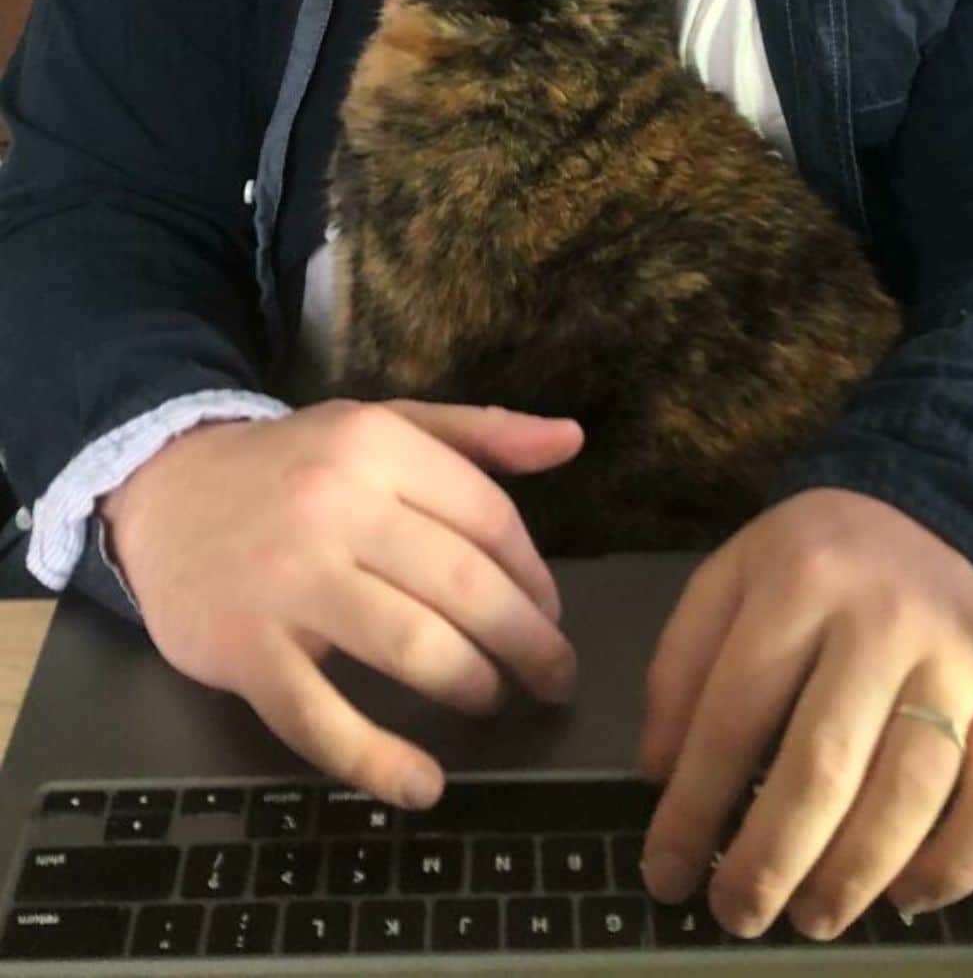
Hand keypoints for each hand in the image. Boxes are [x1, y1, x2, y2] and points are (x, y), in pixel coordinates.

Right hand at [98, 398, 583, 807]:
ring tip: (495, 702)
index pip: (489, 519)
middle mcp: (335, 504)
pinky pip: (321, 719)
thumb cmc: (293, 465)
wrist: (163, 490)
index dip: (535, 577)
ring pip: (412, 647)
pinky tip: (423, 784)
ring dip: (473, 687)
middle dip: (529, 644)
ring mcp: (287, 580)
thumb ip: (479, 434)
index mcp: (377, 444)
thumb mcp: (381, 425)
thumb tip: (572, 439)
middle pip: (466, 587)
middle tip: (554, 680)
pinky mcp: (245, 649)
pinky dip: (379, 762)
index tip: (551, 616)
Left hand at [635, 487, 972, 940]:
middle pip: (825, 763)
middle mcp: (886, 620)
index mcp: (800, 581)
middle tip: (736, 915)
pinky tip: (906, 897)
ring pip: (910, 792)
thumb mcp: (731, 576)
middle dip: (771, 859)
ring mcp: (960, 662)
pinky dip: (956, 866)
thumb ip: (683, 663)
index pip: (735, 711)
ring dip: (854, 876)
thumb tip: (660, 776)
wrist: (936, 515)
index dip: (694, 806)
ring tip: (810, 917)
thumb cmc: (816, 562)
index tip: (665, 875)